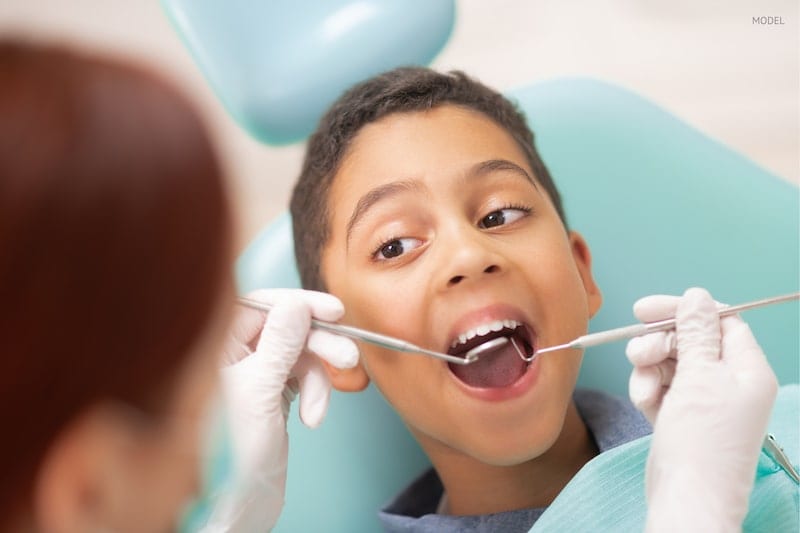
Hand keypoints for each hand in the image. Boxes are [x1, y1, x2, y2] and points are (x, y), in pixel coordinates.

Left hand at [204, 289, 357, 531]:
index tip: (333, 310)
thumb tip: (297, 304)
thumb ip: (280, 343)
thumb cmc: (231, 453)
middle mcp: (233, 355)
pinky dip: (313, 394)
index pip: (260, 305)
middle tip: (348, 355)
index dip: (298, 304)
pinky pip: (301, 378)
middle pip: (286, 328)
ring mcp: (253, 375)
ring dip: (318, 378)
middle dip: (318, 345)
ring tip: (320, 408)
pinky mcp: (271, 395)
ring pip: (299, 354)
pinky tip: (312, 418)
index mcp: (215, 347)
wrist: (236, 505)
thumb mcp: (259, 391)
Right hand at [626, 288, 777, 531]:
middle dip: (660, 344)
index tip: (645, 310)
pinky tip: (646, 404)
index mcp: (748, 369)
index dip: (684, 311)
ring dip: (649, 369)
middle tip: (639, 353)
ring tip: (645, 388)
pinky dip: (648, 390)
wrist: (686, 498)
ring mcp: (704, 400)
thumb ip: (696, 332)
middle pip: (691, 341)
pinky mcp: (681, 415)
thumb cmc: (701, 439)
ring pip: (669, 363)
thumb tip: (697, 295)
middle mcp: (729, 382)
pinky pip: (660, 387)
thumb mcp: (699, 376)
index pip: (721, 321)